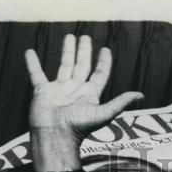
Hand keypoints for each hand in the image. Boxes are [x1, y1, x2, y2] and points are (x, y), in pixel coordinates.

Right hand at [24, 34, 142, 171]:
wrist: (54, 135)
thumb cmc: (79, 127)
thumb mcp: (103, 113)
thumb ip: (120, 103)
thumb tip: (141, 95)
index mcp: (90, 95)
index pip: (100, 74)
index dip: (104, 63)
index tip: (106, 50)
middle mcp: (75, 90)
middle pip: (82, 66)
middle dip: (84, 52)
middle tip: (85, 37)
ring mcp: (59, 90)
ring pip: (64, 65)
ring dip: (66, 52)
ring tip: (69, 37)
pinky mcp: (43, 91)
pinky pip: (37, 74)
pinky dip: (33, 63)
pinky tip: (30, 52)